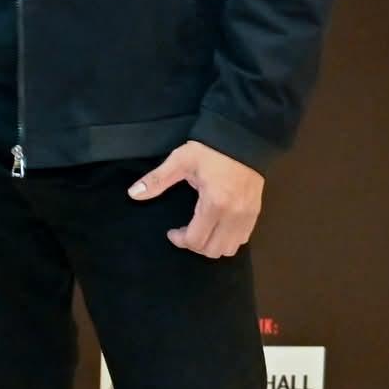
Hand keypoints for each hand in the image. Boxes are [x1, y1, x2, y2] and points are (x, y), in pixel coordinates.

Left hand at [129, 140, 264, 257]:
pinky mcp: (255, 212)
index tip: (171, 231)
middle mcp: (234, 216)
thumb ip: (157, 180)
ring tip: (201, 230)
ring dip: (212, 245)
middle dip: (195, 246)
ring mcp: (248, 216)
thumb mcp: (180, 161)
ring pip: (230, 248)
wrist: (242, 137)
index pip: (196, 241)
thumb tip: (133, 194)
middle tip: (184, 232)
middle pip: (213, 250)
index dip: (180, 240)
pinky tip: (217, 226)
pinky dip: (228, 239)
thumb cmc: (209, 150)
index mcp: (214, 204)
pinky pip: (243, 239)